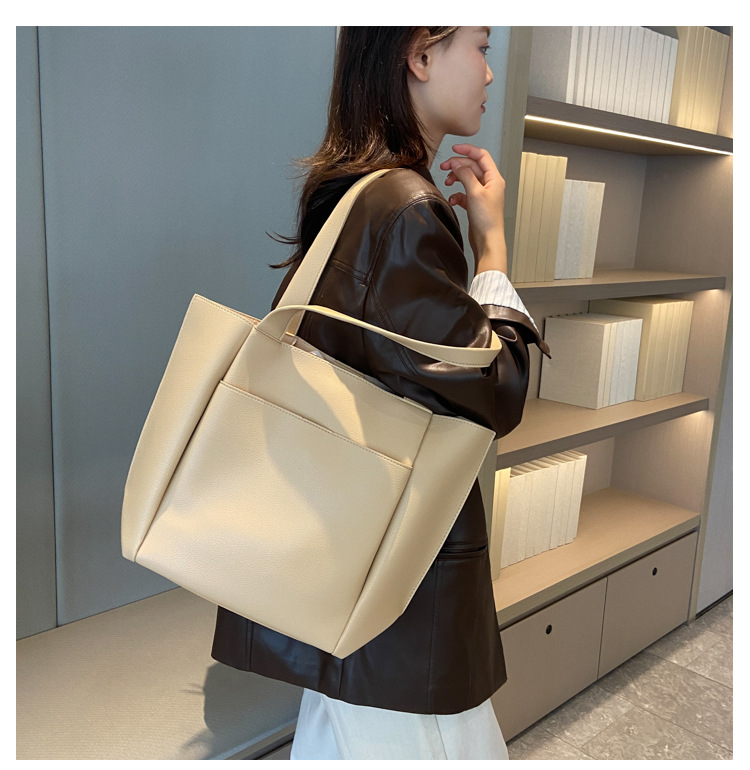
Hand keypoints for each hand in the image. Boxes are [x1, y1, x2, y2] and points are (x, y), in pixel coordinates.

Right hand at [439, 144, 507, 273]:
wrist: (487, 240)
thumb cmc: (487, 220)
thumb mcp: (475, 192)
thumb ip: (465, 175)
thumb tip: (457, 163)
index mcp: (494, 178)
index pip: (481, 156)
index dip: (468, 150)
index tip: (454, 149)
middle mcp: (489, 185)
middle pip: (472, 167)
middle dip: (458, 166)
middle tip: (445, 167)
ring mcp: (482, 194)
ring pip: (467, 179)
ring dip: (456, 179)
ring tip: (447, 182)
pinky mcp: (475, 204)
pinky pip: (464, 193)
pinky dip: (457, 194)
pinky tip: (453, 200)